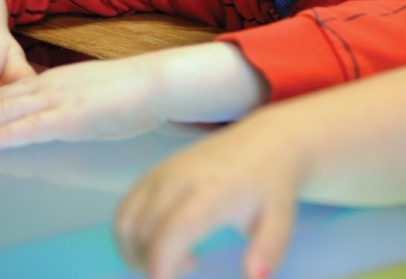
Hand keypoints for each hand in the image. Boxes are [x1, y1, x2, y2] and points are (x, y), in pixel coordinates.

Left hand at [0, 55, 162, 147]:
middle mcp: (48, 88)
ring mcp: (59, 101)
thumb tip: (51, 108)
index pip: (6, 92)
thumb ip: (65, 98)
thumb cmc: (127, 89)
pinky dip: (7, 134)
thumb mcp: (88, 90)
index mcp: (52, 82)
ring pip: (6, 111)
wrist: (154, 81)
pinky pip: (34, 128)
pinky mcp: (73, 118)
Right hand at [115, 107, 299, 278]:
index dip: (161, 264)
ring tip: (171, 262)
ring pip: (125, 220)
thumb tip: (255, 276)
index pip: (172, 229)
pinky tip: (164, 242)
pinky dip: (132, 235)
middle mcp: (178, 178)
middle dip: (150, 265)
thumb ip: (268, 250)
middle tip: (185, 271)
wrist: (264, 140)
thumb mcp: (280, 220)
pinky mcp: (153, 172)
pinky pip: (126, 208)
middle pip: (142, 230)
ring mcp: (161, 172)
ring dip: (134, 252)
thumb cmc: (270, 184)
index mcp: (211, 190)